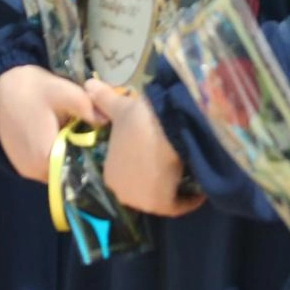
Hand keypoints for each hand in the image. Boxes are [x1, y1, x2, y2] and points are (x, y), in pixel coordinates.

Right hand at [0, 63, 97, 181]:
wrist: (5, 83)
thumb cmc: (36, 88)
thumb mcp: (67, 93)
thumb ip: (89, 109)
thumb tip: (110, 122)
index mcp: (45, 158)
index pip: (77, 171)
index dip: (92, 159)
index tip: (105, 148)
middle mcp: (33, 171)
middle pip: (66, 173)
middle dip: (81, 159)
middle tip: (96, 142)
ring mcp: (25, 169)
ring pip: (55, 171)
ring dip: (67, 158)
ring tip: (80, 140)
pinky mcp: (20, 163)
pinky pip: (44, 167)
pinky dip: (55, 157)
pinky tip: (63, 139)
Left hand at [88, 80, 203, 216]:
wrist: (161, 128)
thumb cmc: (139, 120)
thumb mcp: (120, 108)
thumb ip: (104, 99)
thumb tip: (88, 84)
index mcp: (110, 173)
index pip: (130, 175)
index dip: (145, 167)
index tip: (161, 157)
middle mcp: (122, 193)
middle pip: (145, 190)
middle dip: (159, 181)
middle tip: (177, 165)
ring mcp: (141, 202)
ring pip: (163, 197)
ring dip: (175, 189)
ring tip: (190, 172)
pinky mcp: (161, 206)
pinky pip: (178, 206)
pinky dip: (190, 199)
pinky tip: (201, 189)